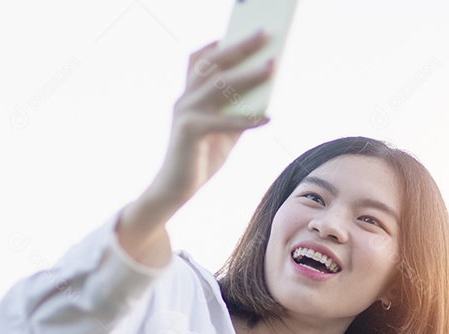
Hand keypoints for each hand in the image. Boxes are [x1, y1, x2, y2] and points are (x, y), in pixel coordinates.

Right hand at [118, 34, 273, 263]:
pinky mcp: (188, 132)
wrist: (175, 190)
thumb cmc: (202, 158)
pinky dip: (246, 119)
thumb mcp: (226, 132)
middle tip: (265, 34)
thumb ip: (240, 111)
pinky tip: (268, 118)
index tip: (245, 28)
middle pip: (212, 64)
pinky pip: (222, 122)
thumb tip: (268, 95)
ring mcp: (184, 113)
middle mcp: (184, 98)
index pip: (201, 58)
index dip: (221, 41)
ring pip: (218, 86)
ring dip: (248, 75)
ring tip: (273, 67)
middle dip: (240, 47)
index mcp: (189, 94)